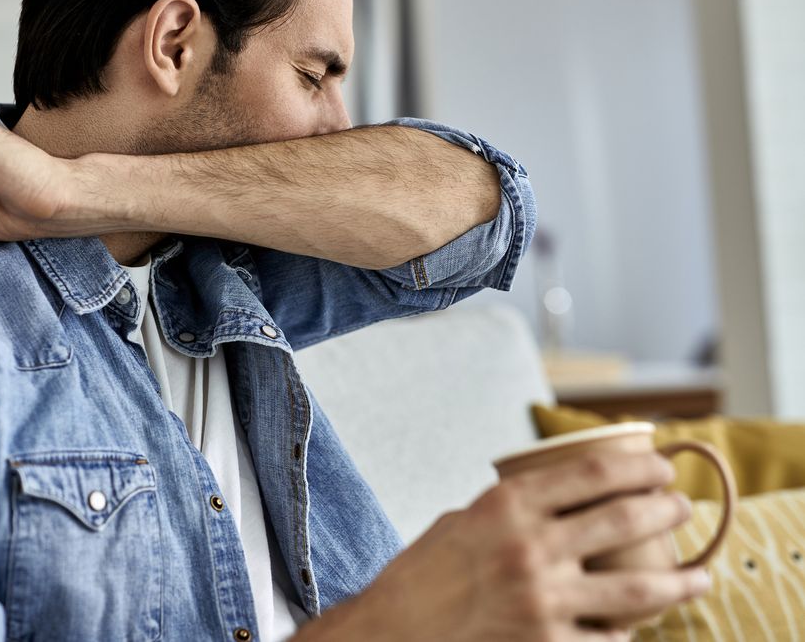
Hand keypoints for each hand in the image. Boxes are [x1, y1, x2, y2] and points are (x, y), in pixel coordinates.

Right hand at [299, 451, 709, 641]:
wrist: (394, 630)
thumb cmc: (423, 573)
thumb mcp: (463, 521)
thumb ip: (513, 511)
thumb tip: (560, 504)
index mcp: (507, 505)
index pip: (592, 474)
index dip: (639, 468)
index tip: (662, 468)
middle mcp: (531, 548)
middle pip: (624, 521)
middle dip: (666, 511)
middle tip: (683, 509)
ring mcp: (543, 601)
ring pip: (636, 590)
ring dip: (678, 581)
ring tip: (699, 575)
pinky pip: (607, 641)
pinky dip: (628, 635)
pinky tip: (641, 629)